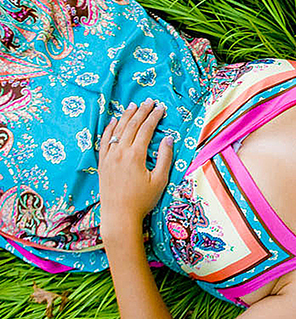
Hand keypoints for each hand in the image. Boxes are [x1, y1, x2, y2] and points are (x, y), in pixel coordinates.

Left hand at [98, 99, 172, 236]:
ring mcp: (109, 157)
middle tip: (149, 101)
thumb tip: (168, 139)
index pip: (145, 130)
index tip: (161, 108)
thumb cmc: (142, 200)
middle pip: (131, 126)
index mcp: (135, 156)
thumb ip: (165, 157)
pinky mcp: (102, 163)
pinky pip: (104, 141)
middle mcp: (120, 153)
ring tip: (133, 106)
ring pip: (117, 130)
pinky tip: (112, 121)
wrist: (119, 216)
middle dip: (141, 112)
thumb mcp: (160, 180)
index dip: (154, 117)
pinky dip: (108, 129)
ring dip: (126, 116)